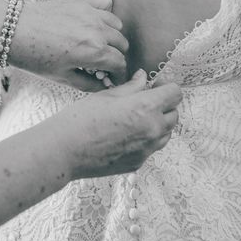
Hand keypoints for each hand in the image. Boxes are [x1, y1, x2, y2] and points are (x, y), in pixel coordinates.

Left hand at [10, 0, 128, 89]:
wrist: (13, 31)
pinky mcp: (82, 1)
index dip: (118, 74)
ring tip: (99, 43)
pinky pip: (106, 2)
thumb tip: (105, 86)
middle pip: (122, 44)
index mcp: (94, 52)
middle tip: (103, 63)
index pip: (120, 63)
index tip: (112, 78)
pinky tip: (96, 21)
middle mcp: (98, 31)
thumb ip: (89, 84)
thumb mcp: (62, 78)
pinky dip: (106, 11)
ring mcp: (91, 14)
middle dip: (115, 56)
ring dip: (112, 36)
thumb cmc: (34, 57)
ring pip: (117, 25)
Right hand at [55, 69, 182, 177]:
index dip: (166, 86)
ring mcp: (146, 150)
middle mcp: (152, 130)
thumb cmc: (82, 118)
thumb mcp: (108, 95)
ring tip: (136, 117)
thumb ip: (132, 86)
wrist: (64, 151)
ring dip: (158, 123)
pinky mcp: (137, 163)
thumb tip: (144, 77)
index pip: (175, 93)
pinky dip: (146, 139)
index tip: (155, 85)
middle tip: (145, 100)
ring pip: (166, 133)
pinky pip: (151, 148)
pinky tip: (126, 134)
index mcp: (146, 107)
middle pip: (174, 114)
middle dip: (164, 105)